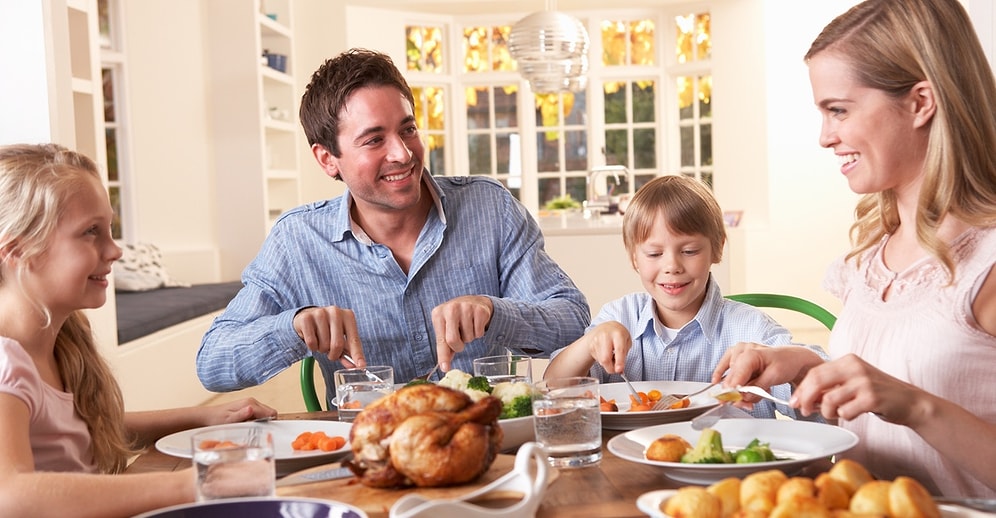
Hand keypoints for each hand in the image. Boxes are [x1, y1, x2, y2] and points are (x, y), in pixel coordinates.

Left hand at [202, 397, 276, 424]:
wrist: (207, 416)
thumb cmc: (217, 419)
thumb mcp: (229, 420)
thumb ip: (241, 415)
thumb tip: (251, 409)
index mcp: (250, 403)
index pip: (270, 412)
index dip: (270, 423)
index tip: (263, 431)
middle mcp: (252, 401)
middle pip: (270, 412)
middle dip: (266, 422)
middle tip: (254, 430)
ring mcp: (250, 403)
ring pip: (265, 413)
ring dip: (260, 422)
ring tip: (248, 427)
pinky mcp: (248, 406)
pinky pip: (259, 414)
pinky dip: (256, 421)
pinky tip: (246, 425)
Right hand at [293, 305, 363, 362]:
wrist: (307, 316)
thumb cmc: (327, 328)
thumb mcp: (340, 337)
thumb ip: (347, 351)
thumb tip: (354, 366)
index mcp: (348, 316)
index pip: (354, 340)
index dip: (357, 354)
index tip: (361, 365)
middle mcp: (335, 312)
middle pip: (337, 345)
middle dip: (334, 355)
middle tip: (331, 353)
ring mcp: (320, 313)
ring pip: (324, 344)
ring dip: (322, 349)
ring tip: (320, 341)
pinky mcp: (306, 318)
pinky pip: (311, 342)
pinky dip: (312, 347)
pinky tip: (313, 339)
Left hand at [431, 295, 492, 369]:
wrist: (473, 302)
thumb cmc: (456, 319)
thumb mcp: (446, 329)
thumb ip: (444, 346)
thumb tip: (445, 367)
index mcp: (438, 314)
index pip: (441, 340)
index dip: (443, 355)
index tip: (445, 368)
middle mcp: (450, 309)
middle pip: (453, 340)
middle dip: (458, 346)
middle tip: (460, 342)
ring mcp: (466, 307)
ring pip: (468, 337)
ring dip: (469, 337)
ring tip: (468, 327)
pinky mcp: (479, 310)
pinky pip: (479, 333)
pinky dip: (478, 333)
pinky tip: (475, 324)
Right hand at [584, 321, 631, 373]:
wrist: (606, 327)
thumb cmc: (618, 334)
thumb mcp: (627, 340)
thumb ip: (624, 354)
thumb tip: (620, 370)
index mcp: (618, 334)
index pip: (619, 350)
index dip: (619, 362)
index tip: (619, 370)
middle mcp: (605, 336)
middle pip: (605, 358)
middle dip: (611, 368)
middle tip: (617, 370)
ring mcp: (596, 341)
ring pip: (601, 361)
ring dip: (608, 364)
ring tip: (613, 357)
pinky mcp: (591, 346)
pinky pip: (598, 360)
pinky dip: (603, 361)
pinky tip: (607, 354)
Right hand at [713, 342, 824, 406]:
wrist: (792, 358)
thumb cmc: (786, 363)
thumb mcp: (774, 377)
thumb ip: (756, 388)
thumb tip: (742, 397)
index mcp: (751, 353)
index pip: (736, 376)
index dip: (733, 391)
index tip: (731, 403)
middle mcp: (742, 350)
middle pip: (731, 378)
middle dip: (738, 394)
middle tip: (748, 405)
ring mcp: (738, 350)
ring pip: (729, 375)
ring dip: (738, 388)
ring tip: (755, 390)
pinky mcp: (736, 354)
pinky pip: (724, 365)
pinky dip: (722, 375)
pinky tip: (716, 380)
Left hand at [792, 353, 922, 422]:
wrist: (911, 402)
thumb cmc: (879, 394)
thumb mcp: (853, 382)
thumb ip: (831, 386)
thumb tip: (803, 398)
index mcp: (847, 360)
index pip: (815, 372)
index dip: (801, 388)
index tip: (794, 402)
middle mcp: (855, 367)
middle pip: (817, 382)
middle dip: (806, 399)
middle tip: (805, 411)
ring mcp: (864, 382)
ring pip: (829, 399)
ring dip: (827, 412)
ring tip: (836, 414)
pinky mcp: (872, 398)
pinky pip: (845, 411)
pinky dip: (845, 417)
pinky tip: (853, 414)